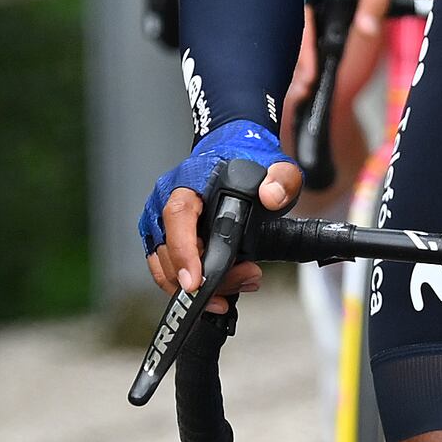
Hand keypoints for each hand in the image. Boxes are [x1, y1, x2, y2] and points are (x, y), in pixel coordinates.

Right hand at [141, 123, 294, 294]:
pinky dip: (194, 287)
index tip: (195, 281)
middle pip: (171, 252)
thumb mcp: (275, 166)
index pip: (177, 217)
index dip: (183, 252)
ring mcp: (160, 224)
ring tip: (242, 281)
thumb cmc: (246, 161)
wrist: (232, 154)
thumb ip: (281, 179)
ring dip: (202, 287)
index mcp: (187, 183)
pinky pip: (168, 271)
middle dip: (207, 279)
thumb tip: (271, 196)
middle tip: (245, 279)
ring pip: (166, 269)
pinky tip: (224, 288)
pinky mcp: (164, 240)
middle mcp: (164, 203)